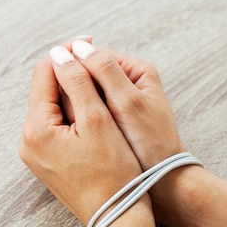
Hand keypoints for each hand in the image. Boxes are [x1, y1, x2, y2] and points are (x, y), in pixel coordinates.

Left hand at [19, 49, 142, 225]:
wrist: (117, 219)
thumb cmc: (114, 174)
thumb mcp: (98, 121)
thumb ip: (78, 82)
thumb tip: (61, 53)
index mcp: (36, 130)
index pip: (44, 74)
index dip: (68, 53)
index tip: (91, 43)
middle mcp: (28, 142)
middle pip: (45, 90)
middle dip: (70, 73)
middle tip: (98, 61)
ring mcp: (36, 155)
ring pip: (52, 108)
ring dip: (73, 92)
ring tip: (100, 85)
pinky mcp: (48, 163)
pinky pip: (56, 128)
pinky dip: (73, 114)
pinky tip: (94, 113)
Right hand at [68, 40, 184, 170]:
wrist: (162, 180)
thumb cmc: (150, 143)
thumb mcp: (128, 103)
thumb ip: (105, 72)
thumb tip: (77, 46)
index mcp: (136, 69)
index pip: (93, 56)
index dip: (74, 68)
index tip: (63, 91)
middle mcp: (127, 81)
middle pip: (87, 74)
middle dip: (76, 90)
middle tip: (74, 115)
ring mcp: (118, 100)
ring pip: (85, 93)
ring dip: (76, 105)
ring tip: (77, 125)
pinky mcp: (112, 118)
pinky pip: (88, 110)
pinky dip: (81, 118)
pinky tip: (78, 131)